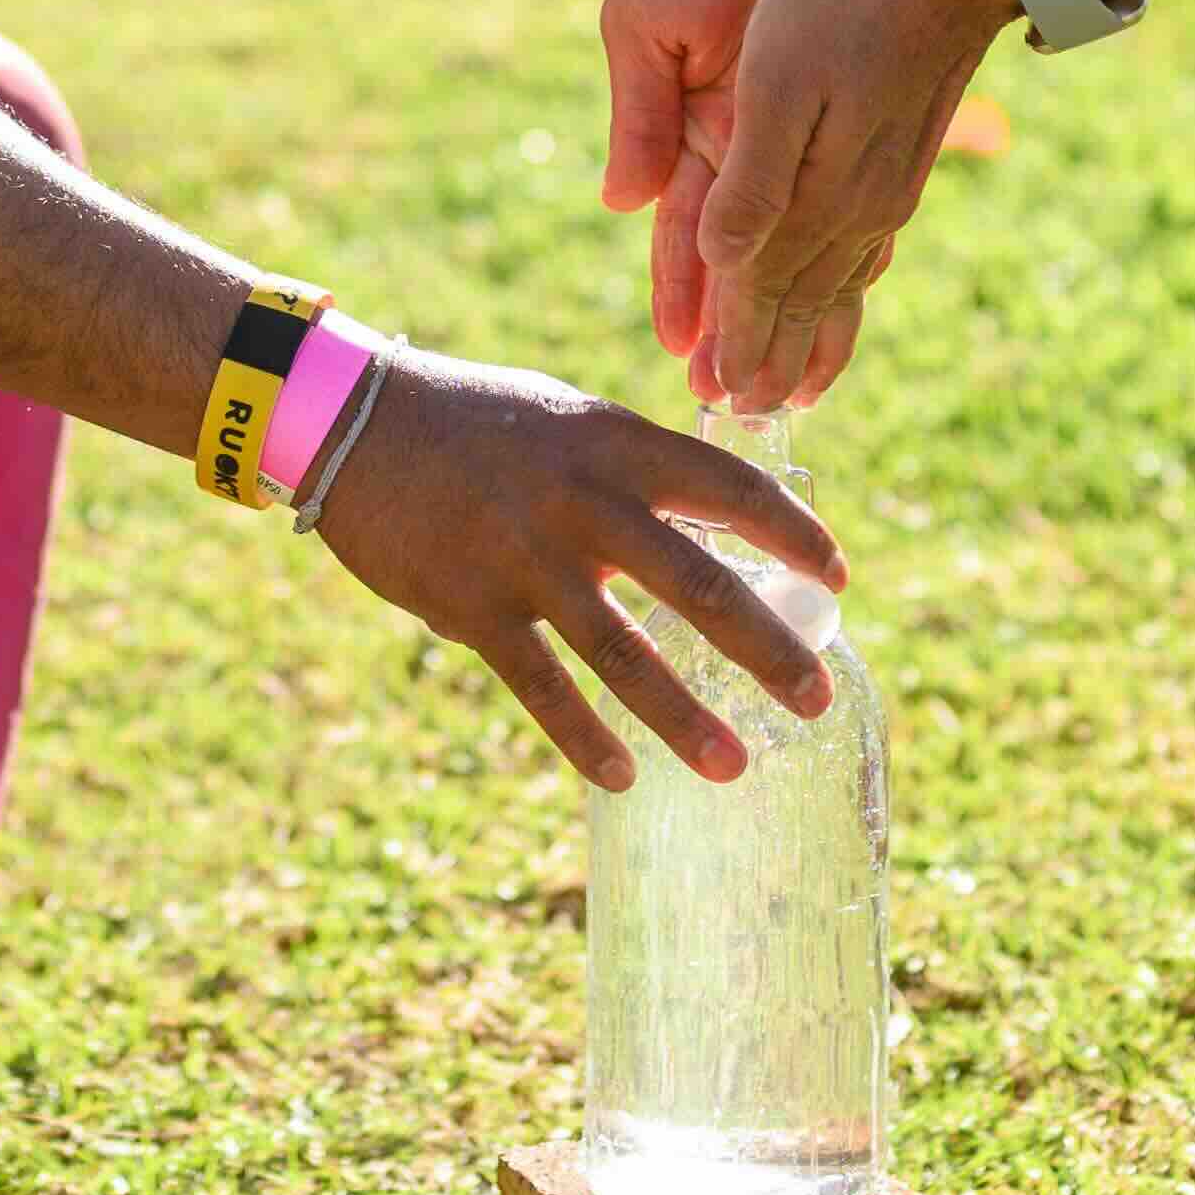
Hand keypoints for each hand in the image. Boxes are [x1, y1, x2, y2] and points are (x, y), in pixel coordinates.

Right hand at [308, 345, 843, 794]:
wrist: (355, 418)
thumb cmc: (475, 421)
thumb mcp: (567, 420)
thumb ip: (634, 468)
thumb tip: (716, 523)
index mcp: (614, 441)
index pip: (730, 488)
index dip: (793, 535)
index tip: (839, 577)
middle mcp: (582, 499)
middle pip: (698, 584)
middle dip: (767, 647)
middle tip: (817, 698)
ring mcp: (526, 557)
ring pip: (625, 654)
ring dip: (685, 718)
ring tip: (736, 765)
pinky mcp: (471, 606)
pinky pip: (543, 688)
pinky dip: (586, 738)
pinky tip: (624, 776)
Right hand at [599, 0, 896, 384]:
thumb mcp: (646, 15)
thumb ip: (639, 106)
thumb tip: (624, 202)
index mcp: (691, 123)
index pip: (684, 228)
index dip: (681, 290)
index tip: (681, 351)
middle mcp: (750, 145)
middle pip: (744, 259)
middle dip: (736, 328)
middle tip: (730, 401)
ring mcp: (805, 138)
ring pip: (804, 248)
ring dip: (794, 315)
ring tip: (789, 388)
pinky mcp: (864, 122)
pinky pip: (863, 206)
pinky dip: (858, 259)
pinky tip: (849, 313)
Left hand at [692, 0, 1009, 417]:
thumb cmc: (844, 1)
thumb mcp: (779, 84)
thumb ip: (753, 182)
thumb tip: (724, 261)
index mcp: (815, 191)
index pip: (762, 285)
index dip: (735, 340)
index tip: (710, 396)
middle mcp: (857, 207)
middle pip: (801, 299)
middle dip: (766, 357)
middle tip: (737, 413)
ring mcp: (884, 187)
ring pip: (838, 283)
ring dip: (808, 335)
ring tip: (793, 388)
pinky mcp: (899, 162)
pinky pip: (866, 251)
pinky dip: (846, 292)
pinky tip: (846, 298)